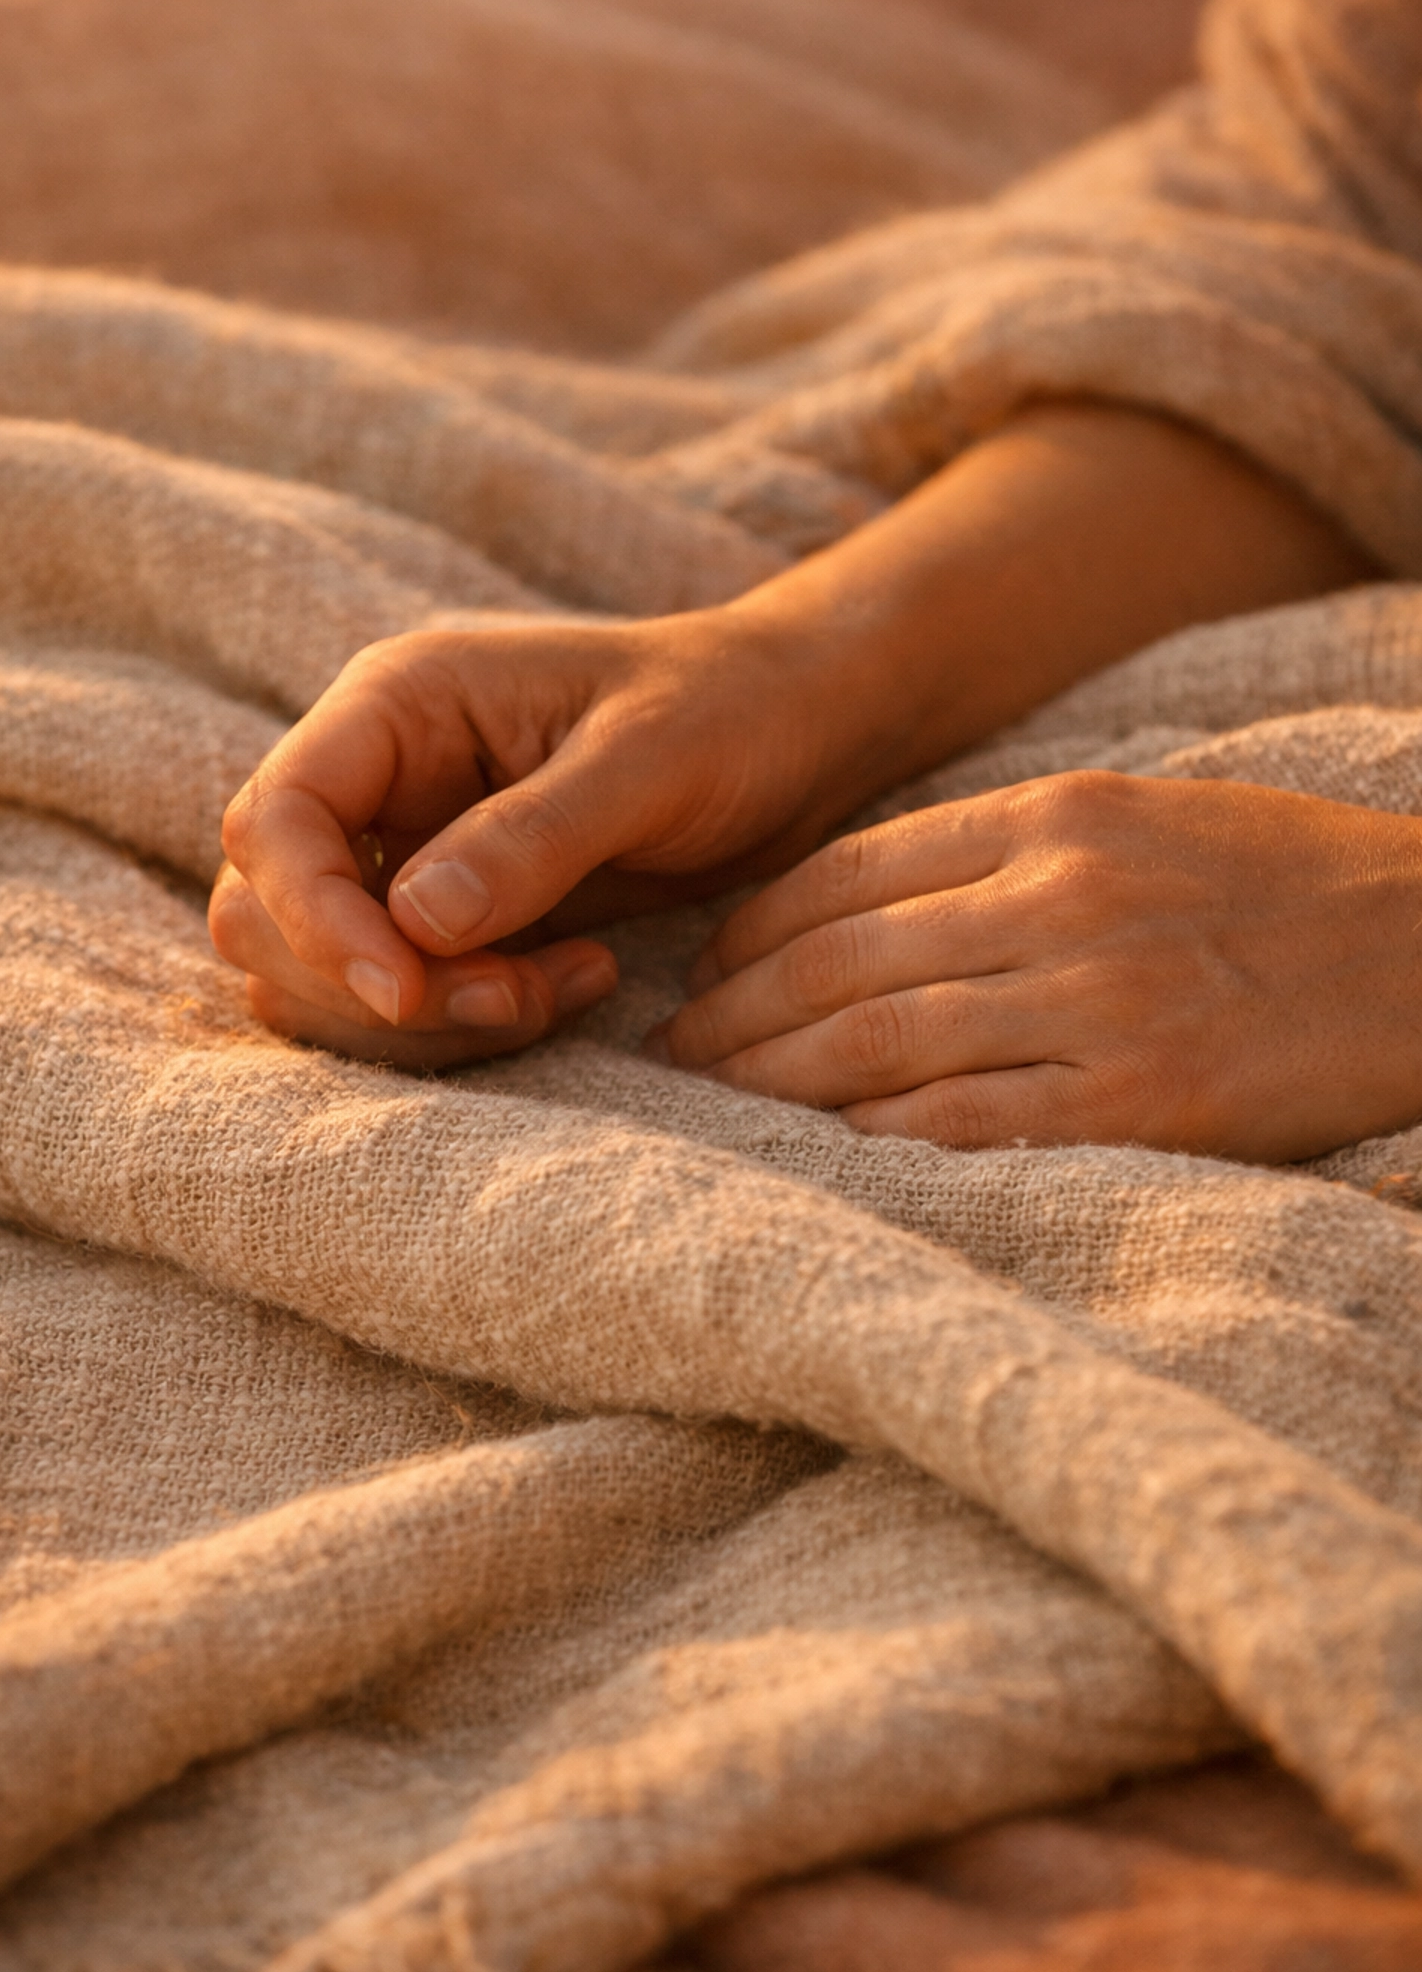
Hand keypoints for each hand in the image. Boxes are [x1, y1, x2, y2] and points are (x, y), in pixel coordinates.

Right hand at [211, 610, 852, 1066]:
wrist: (794, 734)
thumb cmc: (727, 713)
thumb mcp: (647, 759)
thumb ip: (532, 835)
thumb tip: (415, 922)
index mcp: (397, 704)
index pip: (276, 820)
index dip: (315, 918)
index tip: (407, 991)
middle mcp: (377, 779)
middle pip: (271, 914)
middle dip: (378, 985)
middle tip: (518, 996)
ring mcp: (403, 852)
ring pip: (324, 975)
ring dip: (429, 1017)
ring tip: (565, 987)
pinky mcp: (446, 920)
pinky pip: (402, 1001)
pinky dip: (471, 1023)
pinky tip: (584, 981)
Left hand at [652, 771, 1421, 1162]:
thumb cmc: (1298, 882)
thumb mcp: (1155, 816)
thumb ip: (1021, 848)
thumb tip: (880, 903)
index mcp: (1059, 815)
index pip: (851, 871)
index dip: (754, 927)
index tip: (705, 969)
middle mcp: (1061, 899)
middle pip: (841, 961)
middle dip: (734, 1012)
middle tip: (674, 1052)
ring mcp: (1098, 1004)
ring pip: (880, 1044)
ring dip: (774, 1081)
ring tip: (714, 1106)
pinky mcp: (1140, 1105)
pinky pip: (964, 1125)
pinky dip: (872, 1139)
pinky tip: (817, 1155)